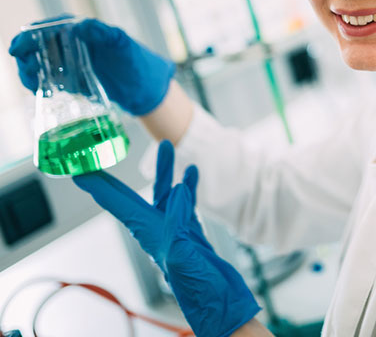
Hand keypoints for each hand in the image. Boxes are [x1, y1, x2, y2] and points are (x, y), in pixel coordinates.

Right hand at [9, 17, 174, 115]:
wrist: (145, 87)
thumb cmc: (137, 61)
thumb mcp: (123, 44)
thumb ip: (105, 33)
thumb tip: (80, 25)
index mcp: (82, 30)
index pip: (49, 27)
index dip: (30, 35)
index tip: (18, 47)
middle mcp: (72, 44)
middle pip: (38, 45)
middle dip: (26, 55)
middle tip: (27, 70)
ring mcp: (70, 62)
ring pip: (39, 62)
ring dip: (29, 70)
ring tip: (32, 83)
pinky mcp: (70, 79)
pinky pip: (47, 79)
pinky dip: (37, 83)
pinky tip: (38, 90)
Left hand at [73, 141, 260, 336]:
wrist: (220, 303)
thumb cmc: (198, 287)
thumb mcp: (182, 252)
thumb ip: (176, 219)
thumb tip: (176, 188)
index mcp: (148, 233)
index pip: (117, 203)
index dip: (98, 186)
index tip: (79, 170)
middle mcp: (156, 230)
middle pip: (133, 195)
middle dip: (118, 175)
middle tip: (101, 155)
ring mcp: (173, 231)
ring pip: (163, 193)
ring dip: (163, 171)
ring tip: (166, 147)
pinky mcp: (190, 232)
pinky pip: (186, 202)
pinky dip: (188, 185)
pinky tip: (192, 173)